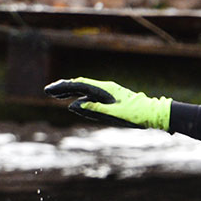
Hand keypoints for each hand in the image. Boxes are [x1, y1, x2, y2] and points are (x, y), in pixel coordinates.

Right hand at [44, 77, 170, 129]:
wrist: (153, 113)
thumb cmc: (135, 115)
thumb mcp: (114, 114)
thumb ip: (94, 109)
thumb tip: (74, 105)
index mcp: (105, 89)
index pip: (79, 85)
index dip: (63, 87)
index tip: (49, 90)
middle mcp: (105, 88)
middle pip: (80, 85)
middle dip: (64, 88)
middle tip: (48, 90)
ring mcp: (108, 93)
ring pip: (85, 89)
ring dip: (71, 91)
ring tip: (56, 94)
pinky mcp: (111, 99)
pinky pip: (92, 95)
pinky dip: (80, 96)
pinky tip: (75, 101)